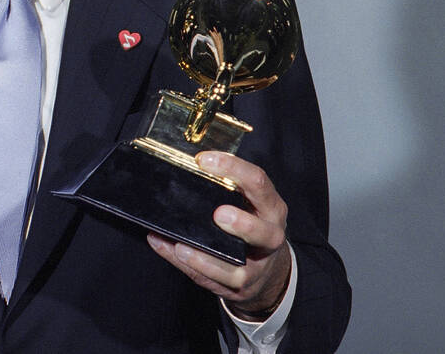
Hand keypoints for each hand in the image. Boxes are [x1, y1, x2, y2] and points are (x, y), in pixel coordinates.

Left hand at [147, 151, 290, 319]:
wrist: (269, 271)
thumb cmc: (251, 227)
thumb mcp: (249, 204)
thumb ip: (225, 187)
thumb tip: (180, 171)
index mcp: (271, 207)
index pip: (258, 182)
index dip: (233, 169)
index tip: (203, 160)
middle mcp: (270, 235)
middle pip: (262, 232)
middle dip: (241, 224)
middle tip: (217, 214)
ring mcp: (257, 265)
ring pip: (237, 267)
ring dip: (206, 258)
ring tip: (182, 247)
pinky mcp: (241, 286)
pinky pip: (214, 280)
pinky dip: (191, 267)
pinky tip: (173, 253)